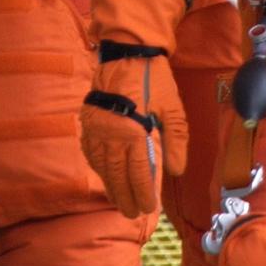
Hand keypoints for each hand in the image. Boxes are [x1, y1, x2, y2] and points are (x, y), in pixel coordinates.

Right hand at [81, 0, 191, 217]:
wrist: (127, 52)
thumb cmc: (154, 78)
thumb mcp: (172, 107)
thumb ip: (176, 140)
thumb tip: (176, 171)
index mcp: (133, 132)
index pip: (138, 173)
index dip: (142, 194)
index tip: (147, 208)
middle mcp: (111, 134)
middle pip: (117, 175)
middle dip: (124, 197)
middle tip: (130, 214)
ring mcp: (96, 128)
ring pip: (102, 166)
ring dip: (110, 186)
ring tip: (118, 201)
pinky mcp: (88, 120)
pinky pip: (90, 151)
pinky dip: (97, 167)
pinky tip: (104, 174)